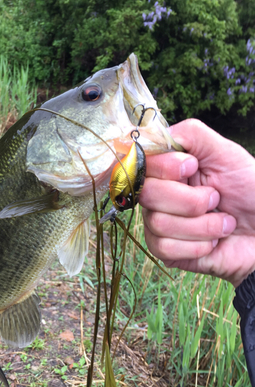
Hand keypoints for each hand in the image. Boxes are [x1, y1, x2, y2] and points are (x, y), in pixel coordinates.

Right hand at [139, 119, 254, 286]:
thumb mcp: (225, 153)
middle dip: (191, 200)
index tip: (193, 167)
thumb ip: (190, 135)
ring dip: (202, 225)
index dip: (165, 167)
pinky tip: (213, 242)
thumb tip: (153, 136)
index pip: (142, 163)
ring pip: (158, 223)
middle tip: (216, 199)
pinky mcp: (165, 251)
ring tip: (222, 223)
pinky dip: (197, 245)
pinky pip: (164, 247)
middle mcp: (158, 195)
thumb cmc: (250, 190)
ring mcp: (159, 223)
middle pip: (147, 194)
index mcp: (168, 169)